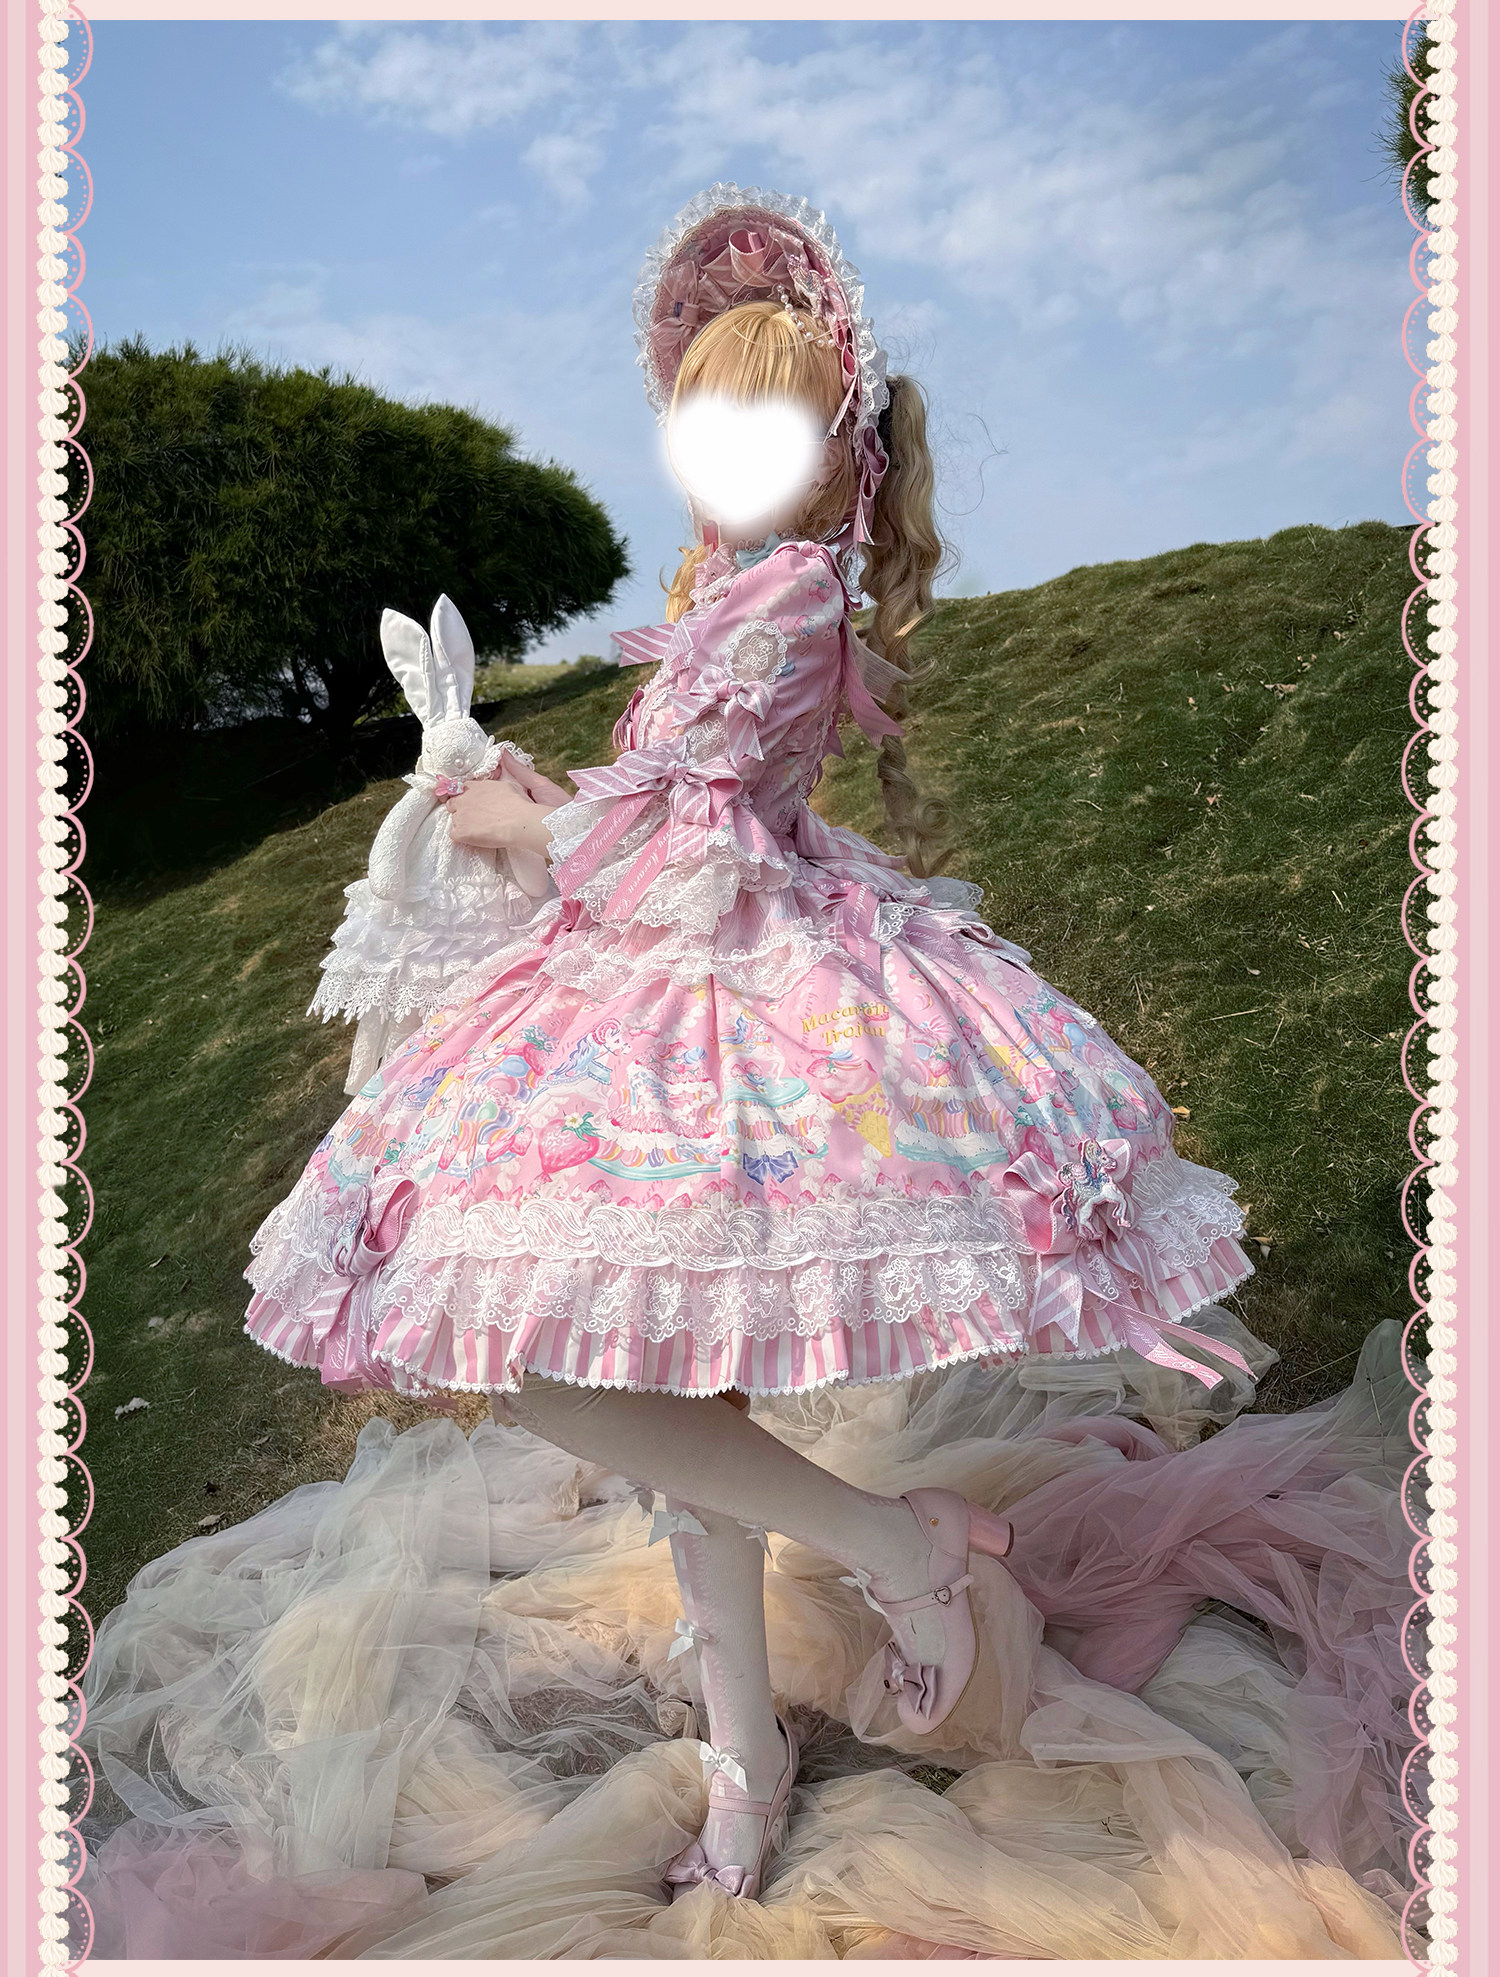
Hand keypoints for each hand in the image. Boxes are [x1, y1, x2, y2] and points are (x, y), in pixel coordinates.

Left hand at [445, 778, 559, 856]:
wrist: (520, 822)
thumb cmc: (518, 804)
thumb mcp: (508, 782)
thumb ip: (497, 776)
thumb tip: (503, 755)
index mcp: (473, 786)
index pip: (459, 790)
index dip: (465, 798)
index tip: (471, 804)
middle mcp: (463, 798)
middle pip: (451, 804)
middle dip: (460, 810)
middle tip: (475, 818)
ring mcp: (460, 815)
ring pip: (454, 820)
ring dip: (463, 824)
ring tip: (480, 829)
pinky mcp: (460, 832)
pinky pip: (454, 835)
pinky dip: (463, 838)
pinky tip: (476, 838)